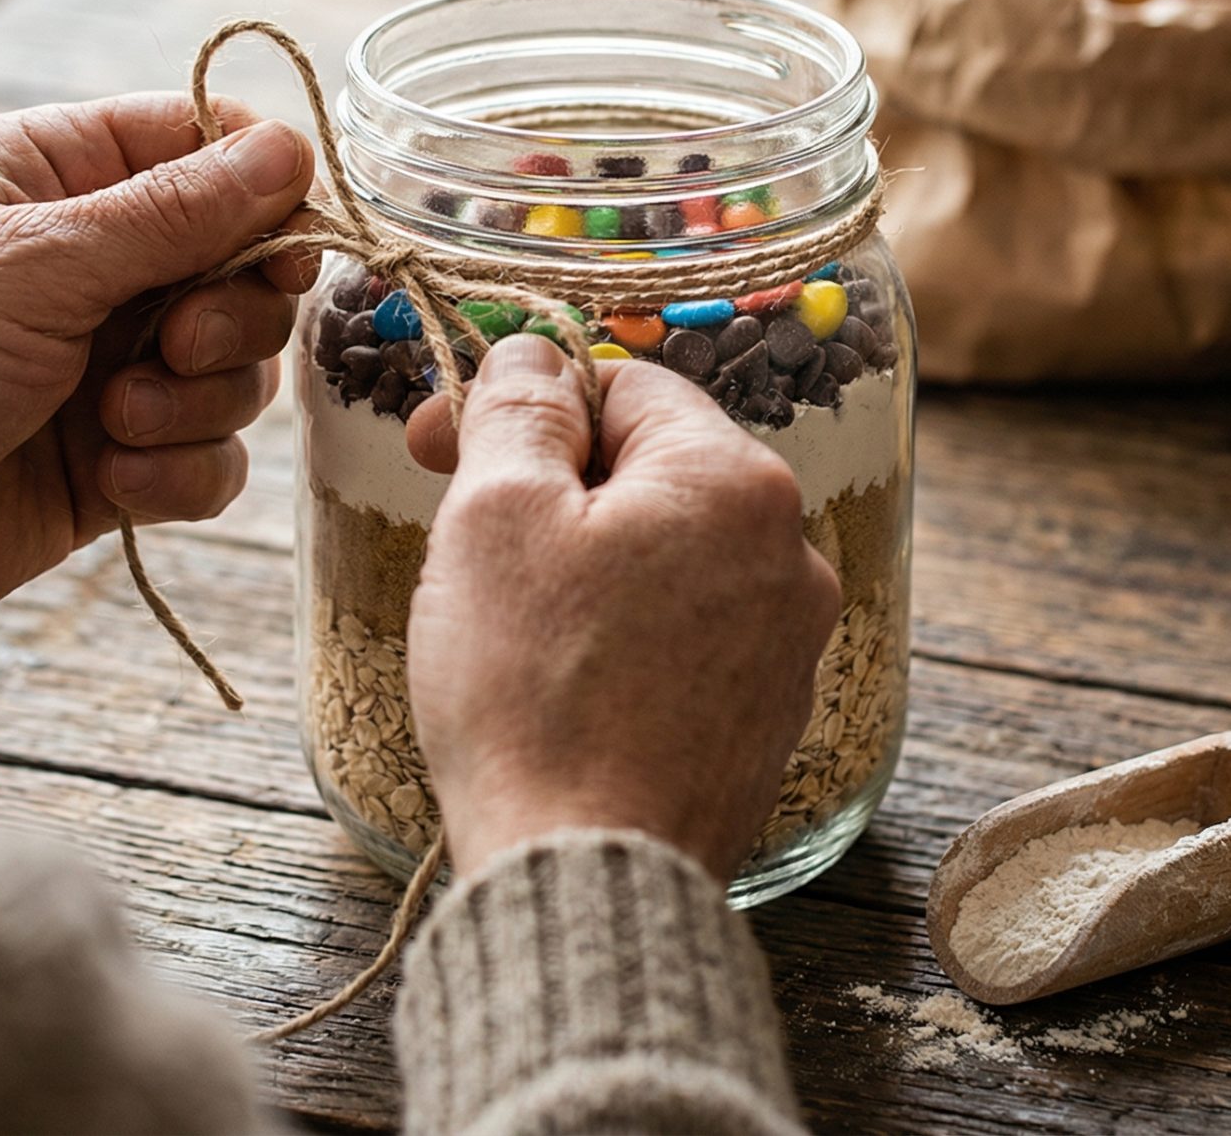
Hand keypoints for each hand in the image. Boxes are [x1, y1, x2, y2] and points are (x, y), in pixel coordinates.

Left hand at [0, 94, 315, 653]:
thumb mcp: (36, 264)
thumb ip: (176, 212)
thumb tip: (295, 148)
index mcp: (61, 173)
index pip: (214, 145)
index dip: (268, 191)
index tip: (283, 246)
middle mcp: (98, 260)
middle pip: (249, 265)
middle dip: (231, 314)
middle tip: (172, 344)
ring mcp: (113, 362)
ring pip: (241, 368)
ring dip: (197, 401)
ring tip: (113, 420)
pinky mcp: (120, 457)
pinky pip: (214, 456)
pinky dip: (180, 472)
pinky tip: (113, 482)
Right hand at [404, 336, 841, 880]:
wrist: (588, 873)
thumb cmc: (534, 692)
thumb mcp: (496, 516)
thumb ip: (519, 411)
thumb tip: (533, 358)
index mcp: (737, 482)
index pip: (625, 387)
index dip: (522, 406)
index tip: (439, 444)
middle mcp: (791, 553)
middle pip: (652, 473)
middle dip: (552, 486)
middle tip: (458, 532)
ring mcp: (788, 644)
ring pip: (666, 557)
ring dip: (586, 563)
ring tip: (503, 621)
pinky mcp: (765, 719)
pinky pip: (685, 637)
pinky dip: (621, 638)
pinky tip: (558, 683)